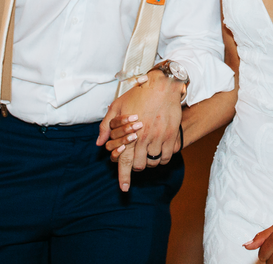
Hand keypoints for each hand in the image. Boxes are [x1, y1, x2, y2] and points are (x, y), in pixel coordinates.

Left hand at [97, 70, 182, 190]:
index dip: (124, 177)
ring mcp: (160, 137)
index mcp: (130, 134)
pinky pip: (169, 155)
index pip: (125, 161)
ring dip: (151, 160)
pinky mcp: (172, 135)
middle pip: (141, 165)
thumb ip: (106, 126)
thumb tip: (100, 143)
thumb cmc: (139, 94)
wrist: (162, 84)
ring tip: (149, 151)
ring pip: (155, 161)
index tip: (124, 188)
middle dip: (138, 166)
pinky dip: (164, 157)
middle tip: (138, 158)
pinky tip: (160, 149)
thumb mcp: (117, 106)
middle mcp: (145, 138)